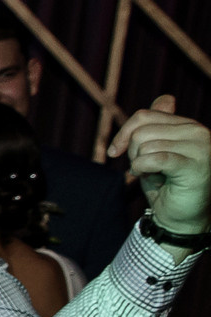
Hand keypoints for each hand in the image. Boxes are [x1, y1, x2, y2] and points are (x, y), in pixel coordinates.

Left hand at [111, 95, 209, 233]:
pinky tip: (151, 178)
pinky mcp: (196, 165)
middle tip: (146, 170)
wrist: (180, 218)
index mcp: (188, 125)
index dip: (123, 134)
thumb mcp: (154, 151)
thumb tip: (166, 98)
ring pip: (146, 144)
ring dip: (140, 164)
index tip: (116, 152)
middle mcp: (198, 131)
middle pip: (142, 130)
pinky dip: (143, 169)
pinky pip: (154, 158)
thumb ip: (155, 126)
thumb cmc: (165, 185)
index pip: (144, 116)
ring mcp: (201, 147)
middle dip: (133, 153)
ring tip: (155, 176)